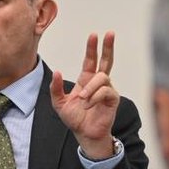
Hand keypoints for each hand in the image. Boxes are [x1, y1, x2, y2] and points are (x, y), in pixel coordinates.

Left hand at [50, 31, 118, 158]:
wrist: (84, 134)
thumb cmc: (74, 119)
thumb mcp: (59, 103)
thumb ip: (55, 88)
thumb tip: (56, 71)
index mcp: (86, 80)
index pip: (91, 60)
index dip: (92, 48)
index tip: (94, 35)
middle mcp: (98, 83)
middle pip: (106, 60)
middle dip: (108, 46)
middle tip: (110, 33)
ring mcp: (107, 90)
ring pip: (102, 77)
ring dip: (90, 88)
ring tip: (82, 100)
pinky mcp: (112, 99)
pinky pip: (106, 91)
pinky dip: (95, 97)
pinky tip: (88, 105)